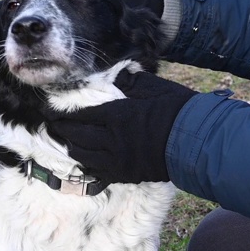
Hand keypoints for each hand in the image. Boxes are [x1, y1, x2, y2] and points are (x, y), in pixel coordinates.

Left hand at [47, 70, 196, 183]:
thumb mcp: (155, 87)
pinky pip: (97, 172)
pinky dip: (86, 164)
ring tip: (65, 140)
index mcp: (117, 115)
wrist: (197, 143)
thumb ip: (132, 81)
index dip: (63, 112)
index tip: (52, 108)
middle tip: (53, 123)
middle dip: (60, 129)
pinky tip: (83, 158)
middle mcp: (112, 139)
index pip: (80, 114)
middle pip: (76, 135)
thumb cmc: (178, 111)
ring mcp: (117, 160)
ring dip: (70, 146)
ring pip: (83, 155)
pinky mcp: (125, 175)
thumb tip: (118, 75)